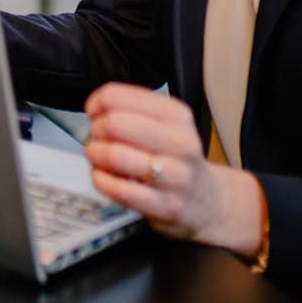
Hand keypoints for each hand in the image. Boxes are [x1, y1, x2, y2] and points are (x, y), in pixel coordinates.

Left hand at [82, 82, 264, 256]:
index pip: (116, 97)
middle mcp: (181, 143)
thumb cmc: (175, 159)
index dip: (96, 104)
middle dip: (96, 131)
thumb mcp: (165, 124)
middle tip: (98, 137)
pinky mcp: (167, 205)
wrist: (207, 200)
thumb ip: (129, 110)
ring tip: (99, 157)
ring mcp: (176, 176)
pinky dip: (101, 181)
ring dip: (96, 156)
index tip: (95, 112)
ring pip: (115, 155)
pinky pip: (120, 189)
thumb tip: (94, 108)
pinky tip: (105, 177)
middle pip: (114, 124)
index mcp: (177, 115)